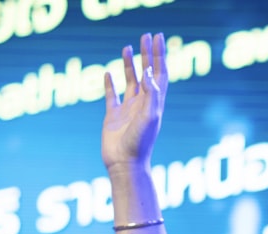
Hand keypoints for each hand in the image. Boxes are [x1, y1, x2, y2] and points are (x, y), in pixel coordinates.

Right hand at [102, 33, 168, 170]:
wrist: (124, 164)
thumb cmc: (140, 143)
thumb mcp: (150, 117)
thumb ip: (151, 94)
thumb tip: (150, 71)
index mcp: (155, 102)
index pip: (159, 73)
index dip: (159, 55)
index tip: (157, 37)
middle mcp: (143, 103)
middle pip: (147, 73)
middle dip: (147, 54)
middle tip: (146, 35)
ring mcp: (128, 109)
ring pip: (130, 81)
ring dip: (130, 64)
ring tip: (128, 47)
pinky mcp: (113, 116)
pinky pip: (112, 96)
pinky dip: (110, 84)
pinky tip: (108, 73)